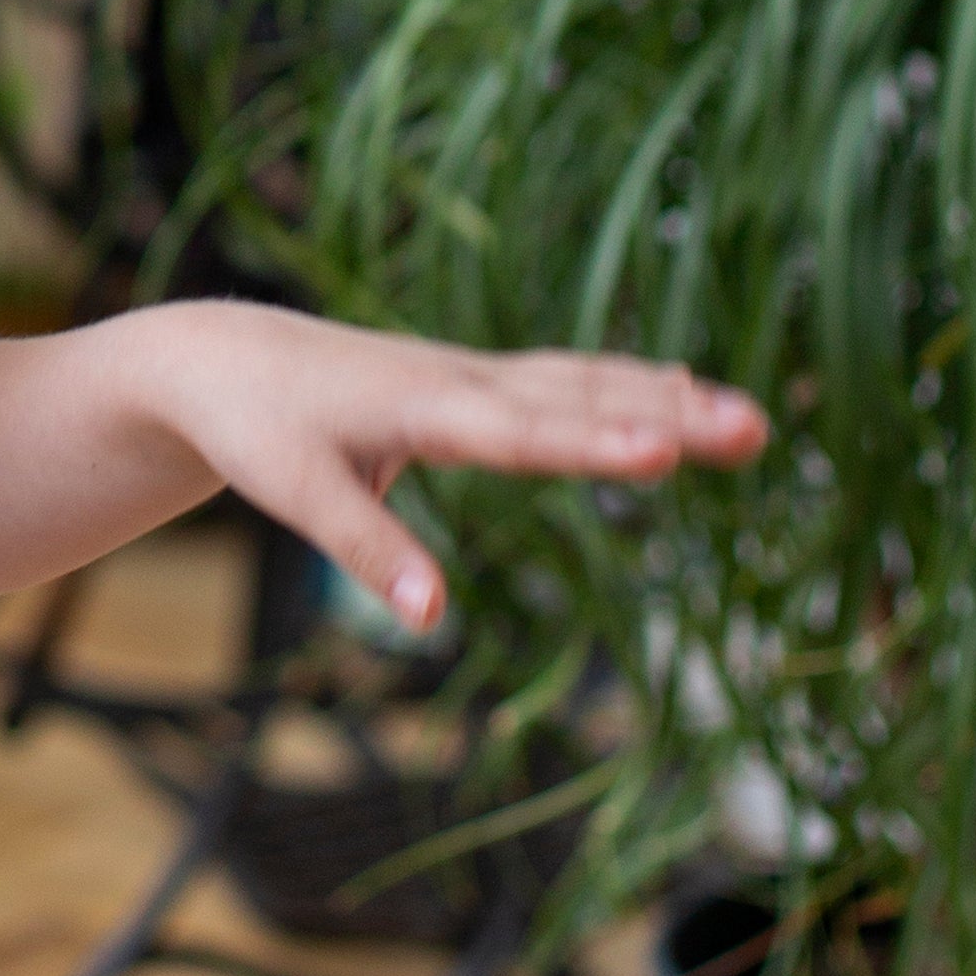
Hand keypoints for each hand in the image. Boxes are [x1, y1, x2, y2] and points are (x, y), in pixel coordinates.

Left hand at [143, 306, 767, 636]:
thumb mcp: (292, 492)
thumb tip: (433, 620)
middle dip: (664, 415)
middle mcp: (457, 379)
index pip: (514, 431)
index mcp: (415, 406)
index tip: (660, 449)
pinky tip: (686, 396)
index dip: (587, 443)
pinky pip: (566, 378)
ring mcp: (472, 372)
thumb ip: (366, 550)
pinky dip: (629, 384)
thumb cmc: (256, 427)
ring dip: (664, 397)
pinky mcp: (474, 379)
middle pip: (573, 400)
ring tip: (753, 422)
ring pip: (581, 381)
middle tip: (753, 430)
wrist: (221, 355)